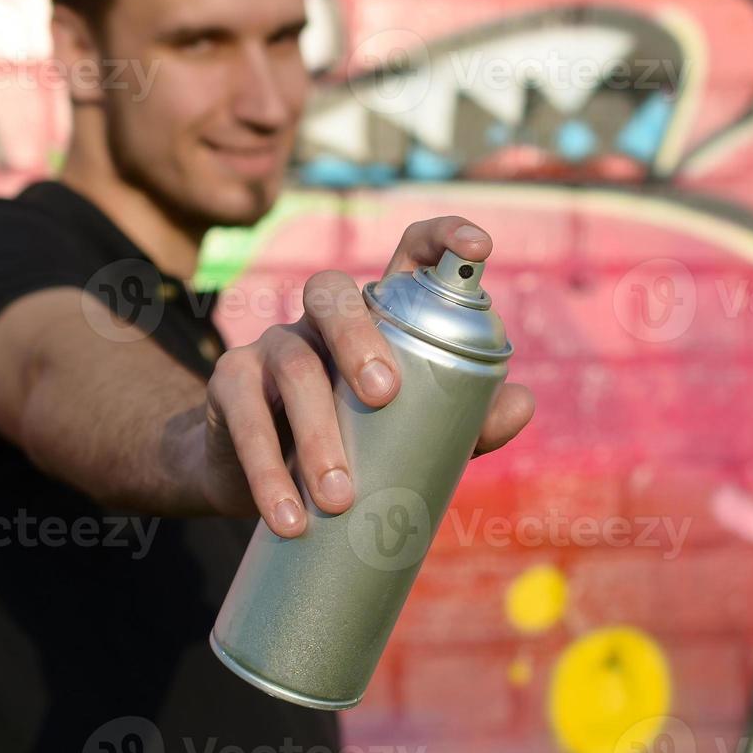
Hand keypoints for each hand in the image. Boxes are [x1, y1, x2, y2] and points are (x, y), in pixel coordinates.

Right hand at [202, 217, 534, 536]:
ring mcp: (272, 345)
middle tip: (383, 396)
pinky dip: (268, 471)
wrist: (266, 489)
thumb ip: (467, 420)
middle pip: (333, 293)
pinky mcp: (230, 386)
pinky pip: (245, 418)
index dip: (444, 236)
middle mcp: (323, 319)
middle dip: (359, 336)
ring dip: (316, 432)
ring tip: (337, 498)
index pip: (409, 253)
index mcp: (380, 317)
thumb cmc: (358, 447)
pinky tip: (288, 516)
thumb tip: (523, 405)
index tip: (482, 248)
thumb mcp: (417, 435)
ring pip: (293, 364)